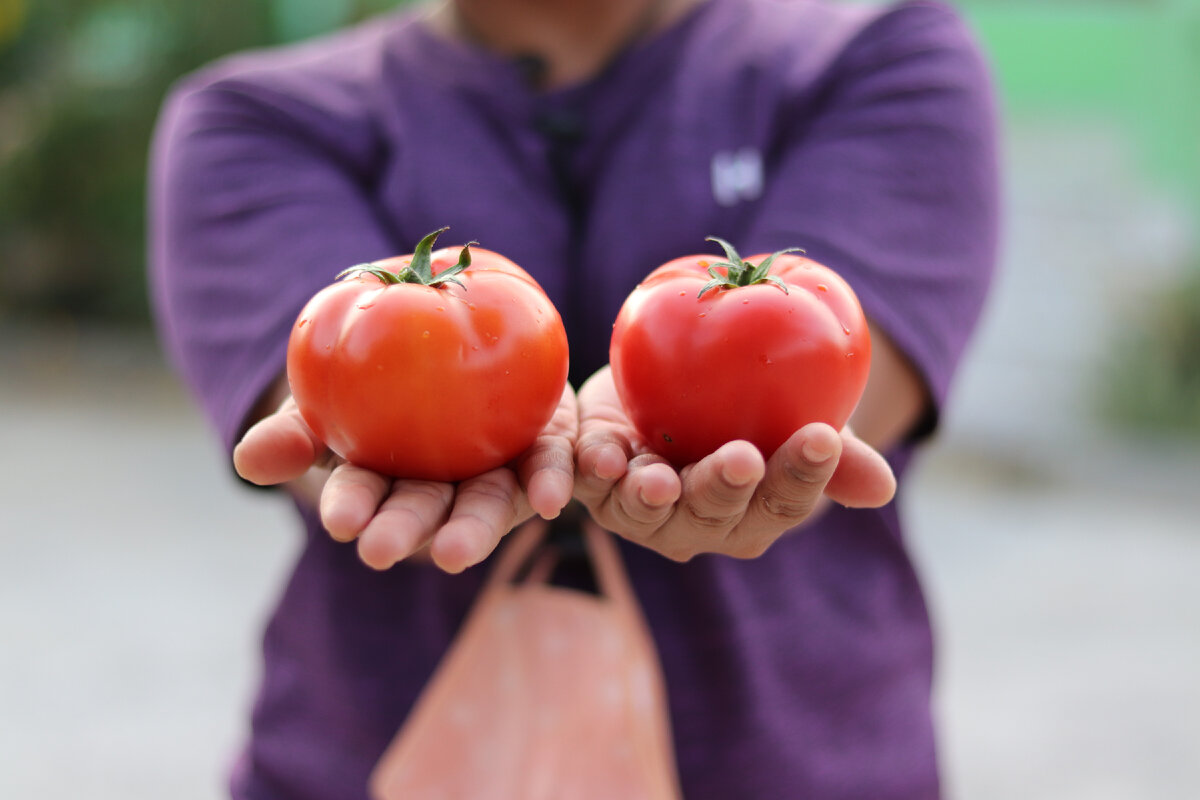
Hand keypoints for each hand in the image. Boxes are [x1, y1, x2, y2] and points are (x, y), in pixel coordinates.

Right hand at [233, 385, 577, 572]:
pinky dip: (552, 483)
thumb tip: (247, 463)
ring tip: (457, 552)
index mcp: (388, 479)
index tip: (338, 520)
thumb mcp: (327, 392)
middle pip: (425, 512)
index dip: (353, 507)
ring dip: (473, 531)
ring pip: (487, 505)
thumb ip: (295, 430)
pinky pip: (550, 466)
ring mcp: (493, 473)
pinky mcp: (543, 451)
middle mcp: (442, 486)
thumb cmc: (376, 368)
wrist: (453, 329)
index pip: (364, 497)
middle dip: (404, 532)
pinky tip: (554, 501)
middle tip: (381, 552)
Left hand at [572, 366, 895, 560]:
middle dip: (727, 486)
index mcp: (755, 515)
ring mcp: (643, 510)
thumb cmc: (748, 415)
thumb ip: (834, 455)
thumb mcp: (795, 423)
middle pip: (714, 511)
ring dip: (652, 496)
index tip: (823, 439)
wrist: (671, 392)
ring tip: (660, 478)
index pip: (783, 503)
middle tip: (744, 458)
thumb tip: (882, 487)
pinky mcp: (596, 481)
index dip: (803, 476)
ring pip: (647, 509)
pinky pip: (588, 482)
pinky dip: (591, 472)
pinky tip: (602, 457)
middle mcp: (699, 525)